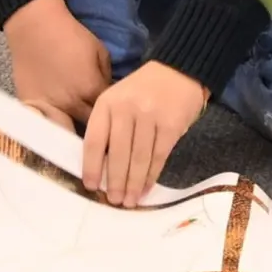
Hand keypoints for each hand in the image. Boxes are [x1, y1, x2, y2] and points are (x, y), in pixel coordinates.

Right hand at [3, 0, 111, 126]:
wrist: (35, 26)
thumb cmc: (70, 35)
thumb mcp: (100, 52)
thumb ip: (107, 78)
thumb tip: (109, 94)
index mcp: (91, 90)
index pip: (109, 116)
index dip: (113, 121)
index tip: (116, 125)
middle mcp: (70, 104)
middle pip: (88, 130)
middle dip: (95, 133)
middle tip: (100, 136)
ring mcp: (48, 107)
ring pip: (64, 134)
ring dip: (72, 137)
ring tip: (77, 143)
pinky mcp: (29, 105)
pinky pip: (41, 126)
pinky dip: (49, 129)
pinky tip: (53, 134)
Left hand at [80, 60, 208, 205]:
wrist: (179, 70)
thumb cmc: (143, 90)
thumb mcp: (118, 99)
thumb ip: (109, 127)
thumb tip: (101, 168)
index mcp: (107, 103)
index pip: (94, 140)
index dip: (91, 167)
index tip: (91, 187)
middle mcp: (126, 109)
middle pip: (117, 154)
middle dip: (115, 182)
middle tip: (114, 201)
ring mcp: (149, 116)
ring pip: (138, 159)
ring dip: (134, 184)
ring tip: (130, 201)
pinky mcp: (170, 125)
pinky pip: (158, 157)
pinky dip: (152, 176)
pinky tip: (147, 188)